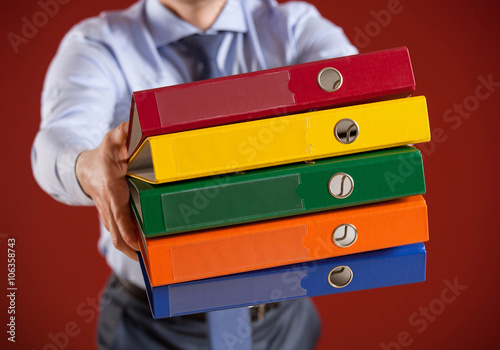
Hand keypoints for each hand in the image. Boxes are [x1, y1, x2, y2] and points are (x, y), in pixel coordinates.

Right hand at [76, 121, 137, 260]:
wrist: (85, 169)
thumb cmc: (103, 154)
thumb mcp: (112, 140)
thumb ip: (123, 133)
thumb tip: (132, 124)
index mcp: (111, 189)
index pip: (117, 213)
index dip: (126, 229)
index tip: (136, 243)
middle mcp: (108, 206)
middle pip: (118, 233)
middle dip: (132, 249)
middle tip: (151, 261)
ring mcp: (108, 215)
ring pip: (118, 238)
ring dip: (133, 252)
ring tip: (153, 264)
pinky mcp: (112, 219)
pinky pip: (120, 236)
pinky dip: (131, 247)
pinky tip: (147, 255)